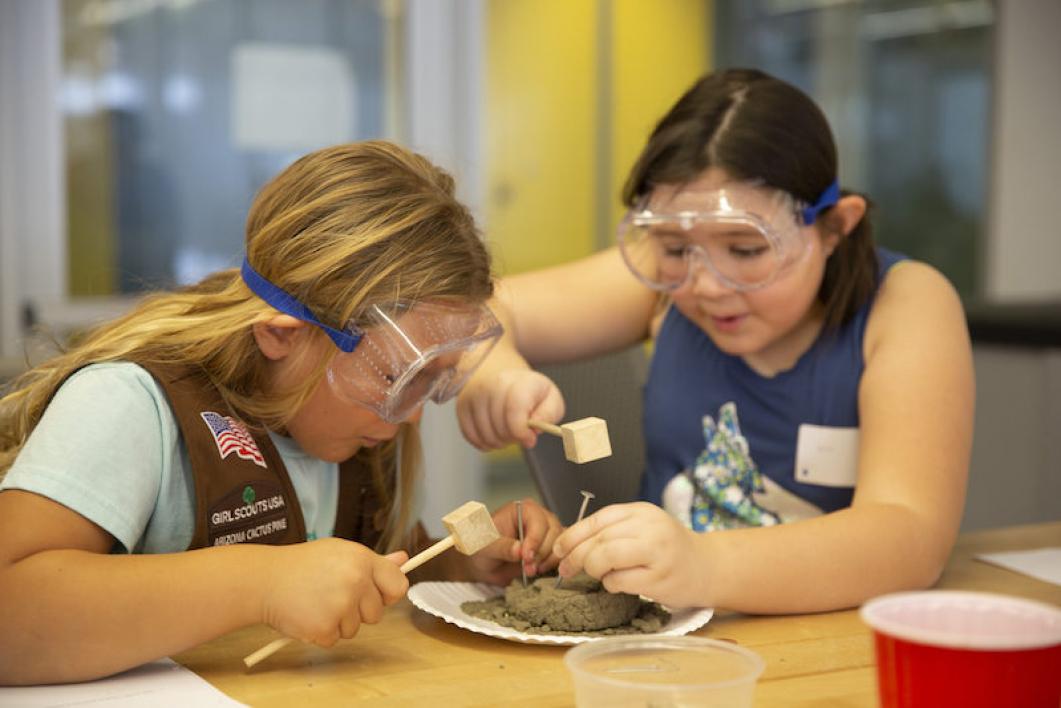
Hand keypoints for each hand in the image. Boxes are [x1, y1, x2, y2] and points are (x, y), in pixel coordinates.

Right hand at [260, 538, 408, 646]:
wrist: (265, 580)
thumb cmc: (302, 565)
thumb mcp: (340, 553)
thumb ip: (373, 561)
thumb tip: (402, 559)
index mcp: (362, 560)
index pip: (398, 585)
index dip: (390, 593)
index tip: (379, 595)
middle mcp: (355, 581)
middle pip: (377, 613)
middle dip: (359, 610)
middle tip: (334, 595)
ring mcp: (340, 605)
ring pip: (356, 628)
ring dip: (339, 622)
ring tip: (318, 602)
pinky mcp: (325, 627)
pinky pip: (335, 639)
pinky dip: (322, 633)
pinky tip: (309, 614)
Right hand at [457, 368, 564, 449]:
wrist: (499, 371)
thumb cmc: (528, 390)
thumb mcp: (550, 398)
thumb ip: (549, 415)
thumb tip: (533, 431)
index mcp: (519, 382)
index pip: (515, 412)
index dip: (522, 432)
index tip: (530, 437)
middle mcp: (493, 386)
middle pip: (501, 429)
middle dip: (513, 438)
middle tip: (519, 432)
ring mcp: (474, 396)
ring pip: (486, 436)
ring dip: (499, 443)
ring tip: (507, 432)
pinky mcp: (461, 406)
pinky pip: (472, 437)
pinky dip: (484, 443)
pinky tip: (494, 434)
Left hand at [468, 498, 563, 584]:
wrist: (484, 563)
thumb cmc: (483, 546)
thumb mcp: (486, 547)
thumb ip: (502, 547)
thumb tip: (519, 550)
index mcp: (523, 510)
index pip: (538, 521)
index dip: (535, 540)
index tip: (526, 557)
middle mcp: (539, 518)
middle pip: (554, 532)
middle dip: (541, 553)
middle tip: (528, 568)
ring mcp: (548, 533)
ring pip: (561, 544)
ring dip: (548, 561)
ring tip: (531, 570)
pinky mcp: (552, 548)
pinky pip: (562, 555)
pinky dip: (554, 565)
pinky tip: (540, 571)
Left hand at [553, 502, 709, 607]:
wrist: (708, 567)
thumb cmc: (667, 549)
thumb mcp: (643, 528)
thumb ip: (613, 530)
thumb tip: (568, 544)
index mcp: (641, 511)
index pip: (597, 519)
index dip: (572, 535)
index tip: (558, 550)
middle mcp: (650, 527)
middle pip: (598, 540)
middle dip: (575, 556)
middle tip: (566, 569)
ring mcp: (657, 553)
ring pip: (606, 557)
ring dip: (592, 569)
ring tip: (596, 575)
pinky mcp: (660, 578)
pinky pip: (619, 581)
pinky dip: (610, 585)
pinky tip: (616, 584)